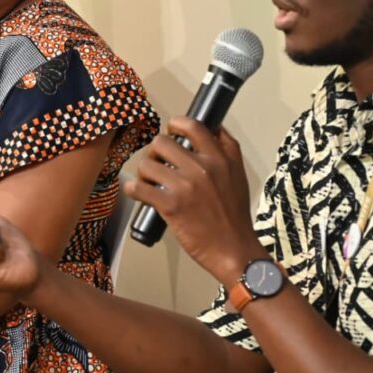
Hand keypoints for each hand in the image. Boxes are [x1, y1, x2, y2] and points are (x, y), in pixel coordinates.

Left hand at [124, 117, 261, 286]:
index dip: (176, 124)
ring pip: (147, 164)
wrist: (233, 248)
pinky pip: (139, 188)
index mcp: (220, 158)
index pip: (193, 126)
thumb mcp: (239, 174)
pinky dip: (134, 189)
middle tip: (158, 163)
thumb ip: (228, 149)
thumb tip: (214, 128)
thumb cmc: (235, 216)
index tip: (171, 131)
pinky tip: (138, 192)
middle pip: (162, 142)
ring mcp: (185, 186)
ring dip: (144, 173)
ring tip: (149, 182)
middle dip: (155, 152)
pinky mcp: (170, 205)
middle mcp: (202, 167)